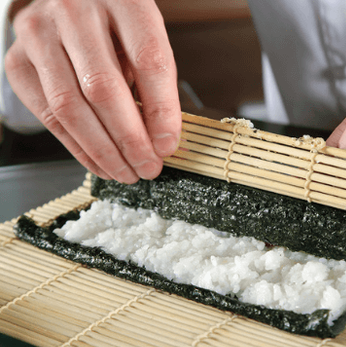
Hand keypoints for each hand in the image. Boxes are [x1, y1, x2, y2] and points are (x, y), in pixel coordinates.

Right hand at [5, 0, 180, 182]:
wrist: (66, 1)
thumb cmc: (114, 24)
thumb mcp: (144, 38)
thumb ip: (155, 81)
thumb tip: (162, 139)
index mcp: (123, 0)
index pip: (148, 60)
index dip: (161, 110)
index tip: (168, 145)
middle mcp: (75, 11)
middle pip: (104, 88)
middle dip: (130, 139)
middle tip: (148, 167)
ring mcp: (40, 35)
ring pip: (71, 106)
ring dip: (103, 150)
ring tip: (126, 172)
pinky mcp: (18, 61)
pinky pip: (48, 115)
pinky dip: (78, 147)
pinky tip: (100, 163)